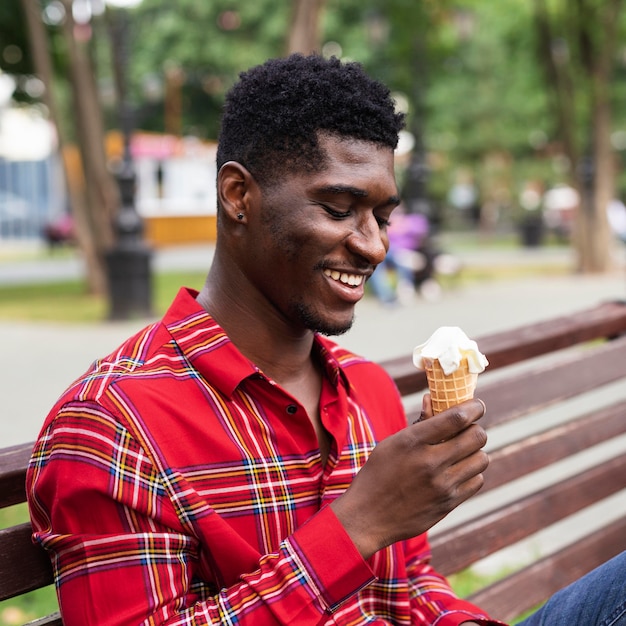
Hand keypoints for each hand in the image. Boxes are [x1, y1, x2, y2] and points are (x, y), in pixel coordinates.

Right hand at [331, 398, 487, 558]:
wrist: (368, 516)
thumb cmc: (378, 473)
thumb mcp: (392, 443)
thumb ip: (418, 424)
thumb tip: (432, 398)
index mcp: (413, 441)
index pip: (456, 418)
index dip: (474, 408)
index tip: (478, 405)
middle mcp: (430, 462)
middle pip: (476, 436)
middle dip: (476, 429)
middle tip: (469, 430)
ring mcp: (442, 485)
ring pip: (482, 459)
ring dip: (475, 452)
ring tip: (462, 452)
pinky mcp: (449, 504)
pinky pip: (477, 480)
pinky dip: (472, 473)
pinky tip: (458, 472)